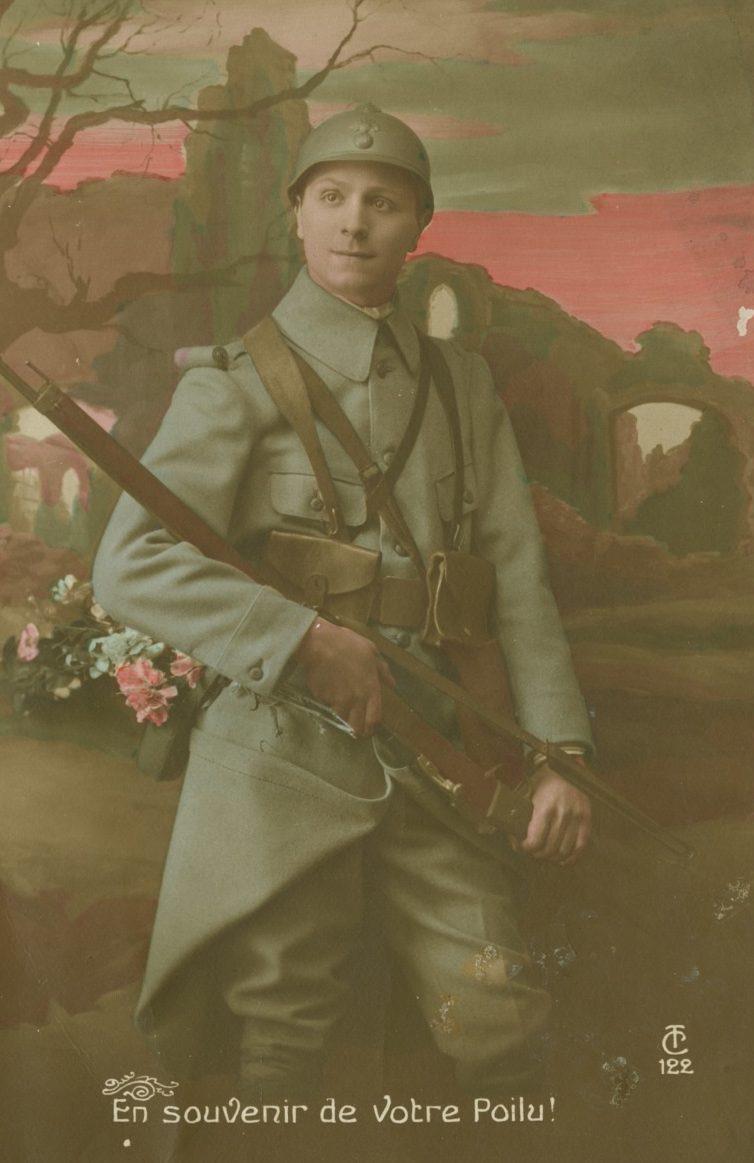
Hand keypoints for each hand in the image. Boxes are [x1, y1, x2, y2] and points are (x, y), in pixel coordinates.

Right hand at [294, 617, 394, 736]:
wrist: (320, 644)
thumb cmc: (348, 644)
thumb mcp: (371, 652)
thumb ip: (383, 670)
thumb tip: (392, 684)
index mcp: (371, 688)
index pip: (375, 718)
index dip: (373, 728)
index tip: (370, 729)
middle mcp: (356, 698)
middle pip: (358, 726)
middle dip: (358, 731)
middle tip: (356, 729)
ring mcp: (339, 700)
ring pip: (343, 720)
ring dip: (344, 720)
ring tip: (343, 715)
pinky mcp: (323, 698)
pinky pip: (328, 707)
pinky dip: (329, 706)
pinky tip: (329, 696)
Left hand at [511, 763, 590, 864]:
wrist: (566, 767)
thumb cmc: (544, 781)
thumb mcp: (529, 793)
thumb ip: (524, 814)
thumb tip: (513, 833)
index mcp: (545, 807)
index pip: (535, 841)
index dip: (525, 848)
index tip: (520, 846)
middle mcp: (563, 814)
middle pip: (549, 848)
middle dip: (537, 854)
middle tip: (532, 851)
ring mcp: (577, 817)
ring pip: (563, 850)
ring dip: (552, 857)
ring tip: (545, 854)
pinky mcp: (587, 819)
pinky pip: (581, 846)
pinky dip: (571, 857)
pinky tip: (562, 859)